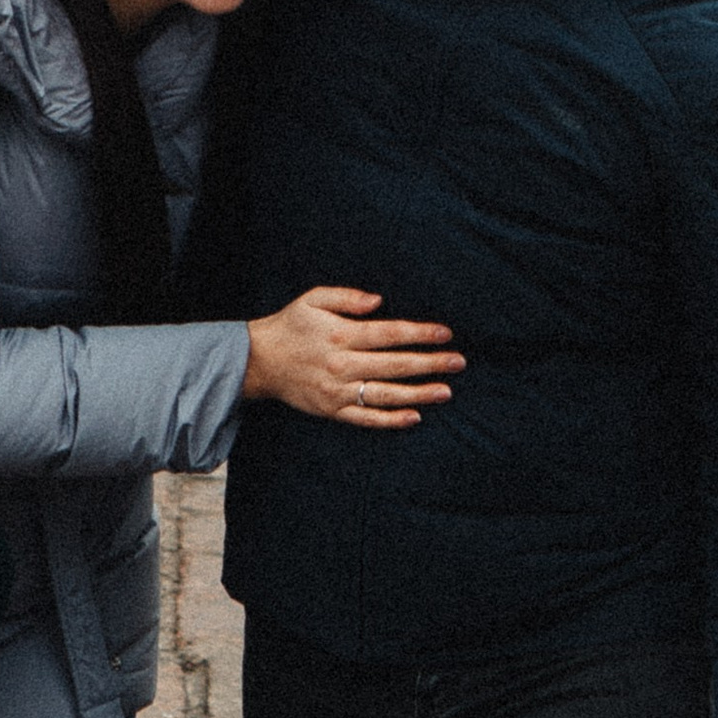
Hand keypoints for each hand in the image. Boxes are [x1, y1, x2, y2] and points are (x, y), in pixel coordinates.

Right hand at [244, 287, 462, 426]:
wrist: (259, 361)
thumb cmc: (291, 325)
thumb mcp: (313, 299)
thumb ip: (347, 297)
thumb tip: (379, 301)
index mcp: (341, 334)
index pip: (389, 333)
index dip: (419, 333)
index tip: (445, 333)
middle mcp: (342, 364)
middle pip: (394, 364)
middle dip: (430, 363)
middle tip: (458, 362)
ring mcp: (338, 391)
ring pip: (386, 394)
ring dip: (419, 393)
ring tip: (446, 391)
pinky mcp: (332, 410)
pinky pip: (366, 418)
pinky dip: (391, 420)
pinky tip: (415, 416)